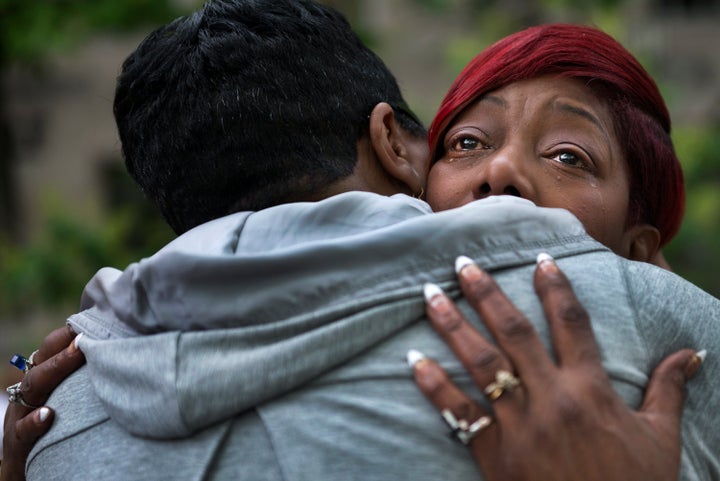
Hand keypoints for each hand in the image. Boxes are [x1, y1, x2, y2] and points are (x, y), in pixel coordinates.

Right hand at [2, 326, 84, 480]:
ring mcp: (18, 421)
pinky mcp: (17, 450)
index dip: (65, 336)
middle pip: (41, 366)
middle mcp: (27, 398)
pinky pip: (21, 434)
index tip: (89, 320)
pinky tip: (48, 415)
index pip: (47, 352)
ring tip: (76, 353)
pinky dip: (34, 423)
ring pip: (31, 390)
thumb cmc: (56, 435)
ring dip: (54, 370)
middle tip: (86, 335)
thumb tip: (116, 358)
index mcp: (39, 385)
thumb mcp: (67, 406)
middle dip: (63, 348)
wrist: (31, 478)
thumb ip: (83, 383)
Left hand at [411, 254, 702, 480]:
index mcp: (591, 390)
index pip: (572, 324)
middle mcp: (552, 398)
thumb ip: (668, 391)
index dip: (556, 288)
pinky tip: (414, 359)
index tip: (539, 259)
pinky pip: (460, 413)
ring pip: (481, 363)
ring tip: (429, 294)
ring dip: (452, 325)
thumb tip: (692, 353)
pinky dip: (435, 386)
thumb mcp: (660, 439)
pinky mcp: (495, 455)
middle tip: (461, 262)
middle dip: (486, 293)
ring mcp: (520, 425)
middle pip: (514, 332)